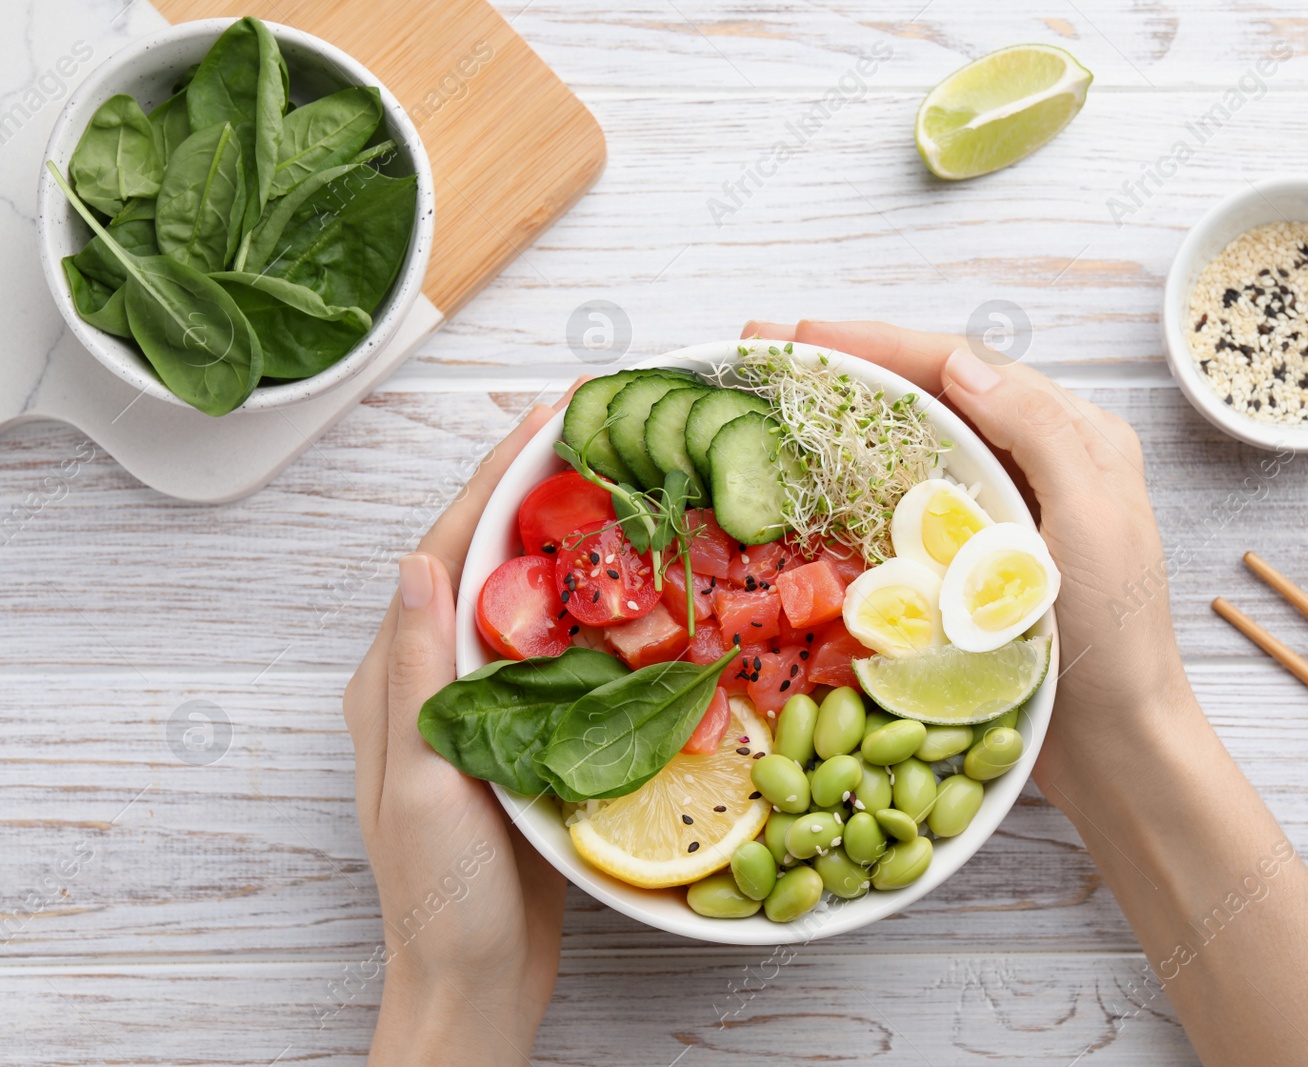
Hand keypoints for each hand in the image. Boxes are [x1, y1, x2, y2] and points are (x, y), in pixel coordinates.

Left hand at [343, 400, 569, 1064]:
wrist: (475, 981)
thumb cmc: (440, 895)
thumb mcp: (423, 784)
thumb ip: (419, 674)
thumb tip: (417, 558)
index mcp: (397, 677)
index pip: (449, 547)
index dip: (501, 475)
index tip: (555, 412)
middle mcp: (435, 677)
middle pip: (491, 556)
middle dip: (542, 488)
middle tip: (606, 430)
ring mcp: (483, 705)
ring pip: (530, 595)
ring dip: (574, 536)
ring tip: (630, 484)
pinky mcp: (526, 733)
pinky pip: (560, 647)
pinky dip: (597, 604)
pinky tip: (641, 586)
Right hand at [739, 320, 1195, 793]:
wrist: (1117, 745)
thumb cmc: (1118, 638)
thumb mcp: (1091, 521)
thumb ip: (1037, 433)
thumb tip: (961, 361)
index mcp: (1072, 436)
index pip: (962, 367)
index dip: (878, 345)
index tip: (803, 336)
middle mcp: (1037, 461)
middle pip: (929, 393)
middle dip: (848, 366)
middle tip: (764, 348)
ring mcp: (1002, 510)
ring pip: (913, 441)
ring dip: (844, 414)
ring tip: (774, 395)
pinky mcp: (974, 558)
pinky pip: (908, 499)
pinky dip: (857, 476)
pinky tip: (813, 472)